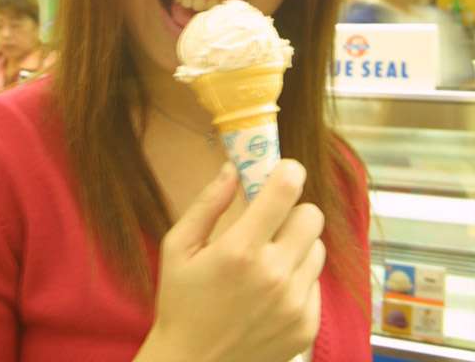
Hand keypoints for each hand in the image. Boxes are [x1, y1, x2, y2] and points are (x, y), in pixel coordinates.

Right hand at [140, 160, 324, 361]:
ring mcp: (294, 303)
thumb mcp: (178, 247)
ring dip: (297, 245)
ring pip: (317, 248)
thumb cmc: (181, 302)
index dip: (288, 172)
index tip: (282, 171)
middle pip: (312, 215)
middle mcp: (274, 274)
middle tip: (270, 223)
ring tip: (269, 260)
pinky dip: (299, 278)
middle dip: (292, 211)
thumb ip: (208, 204)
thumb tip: (233, 168)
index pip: (285, 191)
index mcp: (240, 249)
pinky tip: (272, 290)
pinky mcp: (306, 326)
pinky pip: (316, 283)